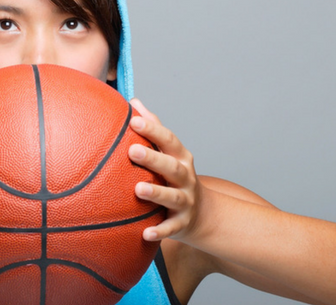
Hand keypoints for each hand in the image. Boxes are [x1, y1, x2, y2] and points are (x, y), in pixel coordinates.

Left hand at [128, 98, 201, 241]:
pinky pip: (171, 228)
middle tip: (132, 150)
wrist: (202, 214)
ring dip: (157, 193)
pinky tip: (145, 234)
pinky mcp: (182, 223)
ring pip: (173, 197)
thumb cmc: (175, 176)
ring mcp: (186, 201)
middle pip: (172, 167)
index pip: (168, 140)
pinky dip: (160, 231)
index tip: (133, 120)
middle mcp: (185, 178)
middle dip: (154, 158)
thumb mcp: (169, 152)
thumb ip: (152, 128)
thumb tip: (133, 101)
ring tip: (138, 189)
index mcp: (180, 157)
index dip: (152, 129)